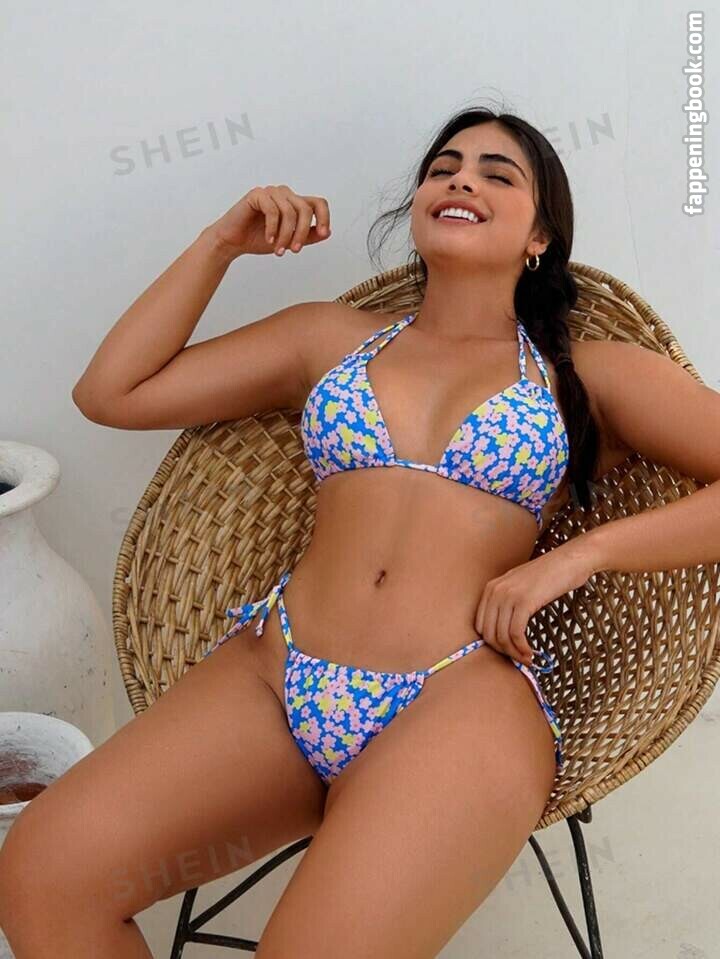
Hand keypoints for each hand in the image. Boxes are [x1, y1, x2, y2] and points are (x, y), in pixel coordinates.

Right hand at [209, 184, 330, 258]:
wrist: (233, 242)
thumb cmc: (258, 239)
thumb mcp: (289, 241)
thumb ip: (307, 236)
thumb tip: (327, 232)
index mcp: (294, 203)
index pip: (318, 203)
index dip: (324, 217)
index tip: (323, 233)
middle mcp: (285, 194)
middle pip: (305, 209)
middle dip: (301, 232)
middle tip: (294, 251)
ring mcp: (271, 192)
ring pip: (290, 211)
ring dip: (286, 234)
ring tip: (279, 250)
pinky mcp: (257, 194)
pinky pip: (273, 210)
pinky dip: (273, 228)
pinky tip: (269, 239)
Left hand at [474, 543, 596, 667]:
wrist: (569, 560)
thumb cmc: (549, 576)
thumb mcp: (520, 586)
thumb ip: (508, 604)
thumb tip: (504, 635)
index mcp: (491, 588)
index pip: (480, 626)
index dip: (493, 644)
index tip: (508, 651)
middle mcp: (495, 591)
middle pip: (488, 633)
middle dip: (503, 651)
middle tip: (519, 658)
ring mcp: (508, 595)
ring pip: (501, 636)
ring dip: (514, 653)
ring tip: (527, 658)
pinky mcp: (524, 601)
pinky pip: (515, 633)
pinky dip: (522, 647)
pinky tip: (531, 653)